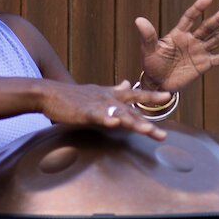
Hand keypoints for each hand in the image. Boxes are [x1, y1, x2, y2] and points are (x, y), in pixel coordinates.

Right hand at [39, 80, 170, 139]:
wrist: (50, 93)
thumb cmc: (73, 96)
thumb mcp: (98, 91)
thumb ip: (115, 90)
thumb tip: (128, 83)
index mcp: (111, 95)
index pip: (136, 95)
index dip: (152, 96)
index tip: (168, 97)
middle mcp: (108, 98)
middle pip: (132, 112)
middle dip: (147, 123)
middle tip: (163, 135)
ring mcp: (97, 105)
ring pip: (119, 114)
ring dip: (134, 122)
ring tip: (148, 130)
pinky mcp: (84, 111)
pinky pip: (97, 116)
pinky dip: (106, 119)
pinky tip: (114, 124)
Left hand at [134, 0, 218, 91]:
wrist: (157, 82)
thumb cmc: (151, 64)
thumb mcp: (148, 51)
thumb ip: (147, 36)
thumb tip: (138, 20)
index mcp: (178, 33)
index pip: (190, 17)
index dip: (198, 7)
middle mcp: (192, 39)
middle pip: (208, 27)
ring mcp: (200, 51)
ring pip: (218, 39)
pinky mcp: (205, 64)